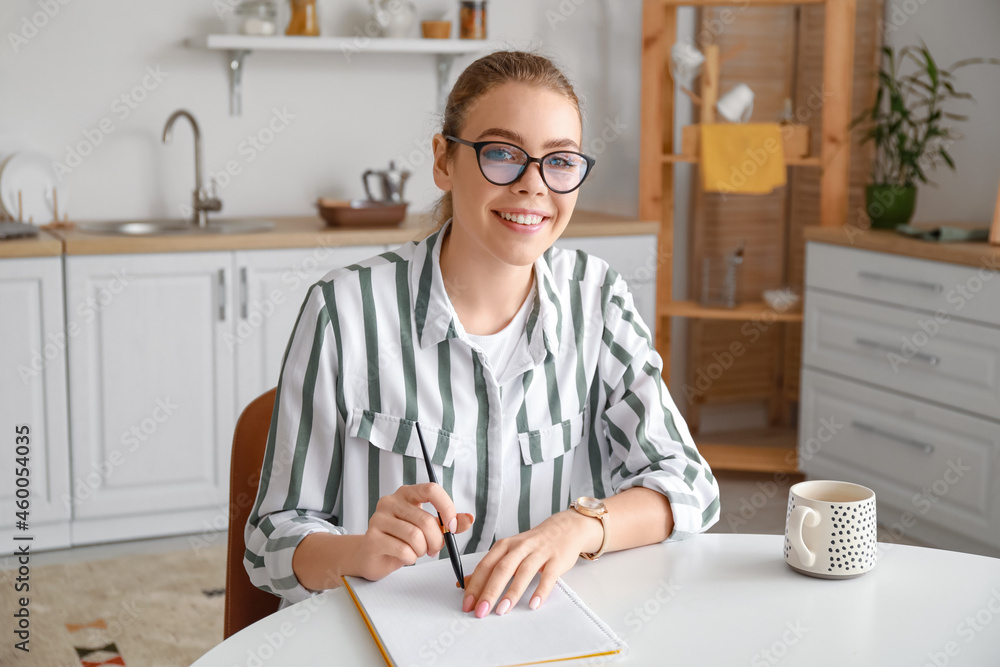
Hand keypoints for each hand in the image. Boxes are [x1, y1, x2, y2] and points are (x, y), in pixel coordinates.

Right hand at [352, 482, 473, 581]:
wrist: (371, 555)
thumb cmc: (402, 539)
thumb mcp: (429, 529)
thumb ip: (449, 523)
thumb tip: (469, 518)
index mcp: (407, 493)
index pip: (431, 489)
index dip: (446, 508)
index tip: (451, 526)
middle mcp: (391, 501)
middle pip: (425, 520)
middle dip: (436, 540)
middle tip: (434, 549)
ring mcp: (379, 518)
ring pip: (414, 536)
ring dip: (422, 550)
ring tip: (418, 552)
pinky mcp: (372, 538)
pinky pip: (403, 550)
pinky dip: (411, 558)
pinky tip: (406, 557)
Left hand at [460, 510, 600, 617]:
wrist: (565, 529)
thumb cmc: (533, 544)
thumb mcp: (508, 551)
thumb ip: (489, 567)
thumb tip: (465, 583)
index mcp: (504, 546)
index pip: (485, 566)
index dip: (475, 585)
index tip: (467, 605)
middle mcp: (520, 547)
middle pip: (502, 569)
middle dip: (489, 592)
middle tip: (481, 611)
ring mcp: (539, 552)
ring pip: (523, 572)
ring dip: (512, 592)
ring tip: (502, 610)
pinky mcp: (556, 559)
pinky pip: (548, 576)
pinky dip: (541, 591)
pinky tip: (534, 604)